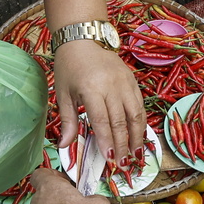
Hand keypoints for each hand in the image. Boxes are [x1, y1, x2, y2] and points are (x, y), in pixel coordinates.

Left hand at [53, 41, 145, 167]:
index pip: (102, 121)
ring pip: (136, 114)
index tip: (110, 159)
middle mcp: (111, 86)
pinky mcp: (132, 80)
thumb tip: (64, 146)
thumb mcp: (63, 94)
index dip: (107, 142)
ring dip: (137, 136)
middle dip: (123, 145)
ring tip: (136, 154)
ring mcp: (124, 82)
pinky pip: (139, 105)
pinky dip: (140, 122)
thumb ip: (67, 121)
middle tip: (123, 164)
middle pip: (121, 121)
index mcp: (91, 89)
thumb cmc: (69, 68)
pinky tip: (139, 135)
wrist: (83, 39)